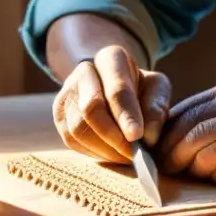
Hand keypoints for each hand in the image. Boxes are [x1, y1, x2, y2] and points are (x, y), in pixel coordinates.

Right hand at [52, 45, 171, 163]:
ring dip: (104, 149)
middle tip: (133, 154)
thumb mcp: (157, 89)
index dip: (126, 115)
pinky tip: (111, 154)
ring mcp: (67, 93)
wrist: (113, 88)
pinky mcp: (59, 116)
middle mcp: (84, 71)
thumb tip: (147, 135)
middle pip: (91, 107)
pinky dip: (93, 153)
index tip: (137, 136)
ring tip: (125, 157)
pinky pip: (71, 140)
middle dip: (113, 136)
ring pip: (78, 127)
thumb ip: (156, 107)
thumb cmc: (140, 88)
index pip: (117, 88)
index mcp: (111, 58)